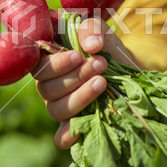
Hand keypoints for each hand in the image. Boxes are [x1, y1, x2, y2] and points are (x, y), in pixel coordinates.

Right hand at [33, 17, 140, 148]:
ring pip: (55, 109)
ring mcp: (60, 105)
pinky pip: (60, 137)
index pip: (38, 67)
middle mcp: (49, 84)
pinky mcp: (75, 123)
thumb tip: (91, 46)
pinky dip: (67, 135)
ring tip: (102, 82)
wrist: (128, 69)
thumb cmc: (107, 47)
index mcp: (48, 61)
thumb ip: (91, 29)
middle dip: (75, 77)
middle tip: (100, 64)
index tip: (78, 56)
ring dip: (79, 96)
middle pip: (46, 89)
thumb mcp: (100, 31)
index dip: (55, 64)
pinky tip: (82, 127)